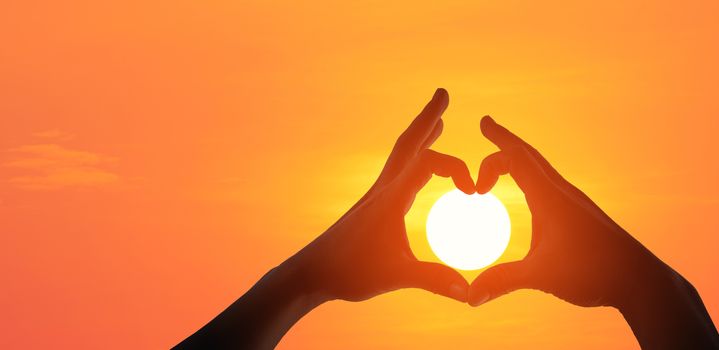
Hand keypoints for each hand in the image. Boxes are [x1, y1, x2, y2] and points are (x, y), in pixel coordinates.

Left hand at [284, 88, 474, 302]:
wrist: (312, 272)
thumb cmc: (350, 272)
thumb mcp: (396, 276)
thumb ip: (434, 280)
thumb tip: (468, 293)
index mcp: (391, 198)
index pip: (427, 163)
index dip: (455, 168)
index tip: (474, 191)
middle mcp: (383, 189)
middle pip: (409, 143)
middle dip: (428, 118)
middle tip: (442, 94)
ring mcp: (377, 195)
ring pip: (401, 155)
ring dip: (420, 134)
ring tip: (436, 121)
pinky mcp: (373, 205)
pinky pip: (398, 171)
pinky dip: (413, 159)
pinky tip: (419, 168)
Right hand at [468, 116, 718, 348]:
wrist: (639, 279)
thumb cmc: (592, 271)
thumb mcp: (541, 275)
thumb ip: (502, 281)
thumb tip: (469, 297)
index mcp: (549, 196)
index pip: (516, 157)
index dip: (492, 150)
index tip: (474, 182)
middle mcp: (561, 192)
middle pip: (528, 154)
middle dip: (504, 139)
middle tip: (487, 124)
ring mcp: (573, 202)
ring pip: (541, 168)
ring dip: (518, 158)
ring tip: (504, 159)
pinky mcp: (580, 215)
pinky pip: (549, 184)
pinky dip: (531, 177)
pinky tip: (530, 196)